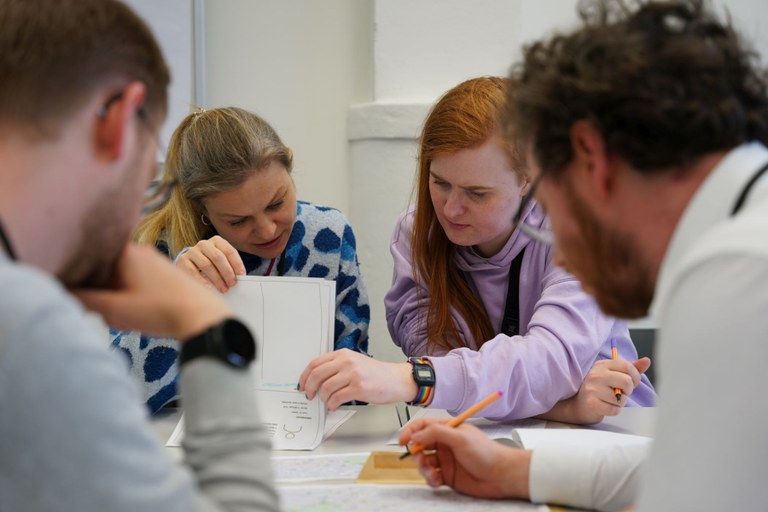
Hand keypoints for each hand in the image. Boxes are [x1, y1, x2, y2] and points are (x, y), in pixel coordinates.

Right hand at [73, 243, 231, 339]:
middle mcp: (140, 251)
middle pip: (105, 272)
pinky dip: (134, 301)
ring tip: (130, 317)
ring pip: (121, 281)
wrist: (202, 317)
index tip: (89, 300)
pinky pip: (137, 285)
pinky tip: (142, 316)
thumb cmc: (161, 311)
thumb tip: (64, 291)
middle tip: (113, 313)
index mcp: (125, 252)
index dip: (85, 283)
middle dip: (104, 295)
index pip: (90, 260)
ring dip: (119, 301)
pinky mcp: (164, 274)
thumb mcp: (115, 309)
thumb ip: (84, 299)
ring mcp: (153, 261)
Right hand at [176, 235, 245, 292]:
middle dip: (227, 272)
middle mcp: (204, 244)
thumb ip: (229, 266)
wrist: (189, 263)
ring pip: (206, 265)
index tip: (242, 275)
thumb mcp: (220, 261)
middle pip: (218, 257)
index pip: (229, 250)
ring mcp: (192, 251)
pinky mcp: (183, 261)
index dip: (237, 263)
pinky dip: (202, 281)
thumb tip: (239, 277)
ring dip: (217, 279)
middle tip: (232, 283)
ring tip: (223, 288)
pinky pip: (193, 271)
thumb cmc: (210, 263)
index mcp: (217, 241)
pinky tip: (209, 287)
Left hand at [298, 349, 416, 409]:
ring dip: (323, 399)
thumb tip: (316, 381)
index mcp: (343, 354)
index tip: (302, 385)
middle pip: (317, 375)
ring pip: (326, 388)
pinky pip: (337, 398)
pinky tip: (334, 406)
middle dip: (309, 388)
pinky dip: (332, 405)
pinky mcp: (359, 388)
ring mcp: (353, 374)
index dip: (304, 376)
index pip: (315, 363)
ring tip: (327, 402)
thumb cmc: (376, 374)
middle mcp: (347, 361)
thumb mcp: (355, 362)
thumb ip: (337, 367)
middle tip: (309, 396)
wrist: (396, 379)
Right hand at [399, 418, 530, 499]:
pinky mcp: (447, 476)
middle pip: (420, 445)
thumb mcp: (460, 437)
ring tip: (431, 472)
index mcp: (448, 429)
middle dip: (416, 452)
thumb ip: (436, 433)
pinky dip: (430, 479)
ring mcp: (445, 460)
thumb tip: (416, 435)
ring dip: (423, 468)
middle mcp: (445, 444)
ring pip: (424, 462)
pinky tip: (437, 480)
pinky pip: (431, 477)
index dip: (410, 431)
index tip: (402, 440)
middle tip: (419, 458)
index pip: (423, 426)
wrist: (501, 475)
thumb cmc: (486, 452)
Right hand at [541, 357, 651, 424]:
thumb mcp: (613, 374)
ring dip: (620, 402)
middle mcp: (596, 374)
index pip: (627, 366)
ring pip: (621, 398)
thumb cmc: (599, 388)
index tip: (631, 382)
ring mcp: (592, 389)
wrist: (578, 404)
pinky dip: (614, 410)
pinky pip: (614, 409)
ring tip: (611, 399)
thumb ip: (631, 368)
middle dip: (629, 390)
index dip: (635, 377)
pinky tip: (606, 406)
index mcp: (602, 365)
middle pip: (627, 382)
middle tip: (622, 392)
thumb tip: (647, 361)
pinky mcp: (592, 403)